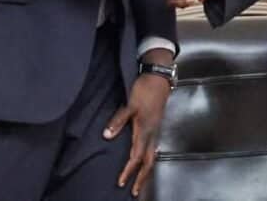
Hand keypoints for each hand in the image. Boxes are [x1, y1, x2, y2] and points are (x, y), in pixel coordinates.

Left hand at [103, 71, 170, 196]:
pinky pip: (153, 148)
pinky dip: (148, 159)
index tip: (121, 182)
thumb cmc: (145, 90)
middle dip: (141, 178)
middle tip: (135, 192)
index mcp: (145, 130)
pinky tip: (145, 160)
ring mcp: (155, 130)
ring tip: (140, 182)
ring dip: (145, 171)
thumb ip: (118, 120)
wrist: (159, 78)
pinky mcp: (156, 125)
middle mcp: (152, 133)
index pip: (136, 156)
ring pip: (152, 156)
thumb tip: (107, 136)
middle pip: (148, 162)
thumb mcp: (130, 104)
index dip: (128, 170)